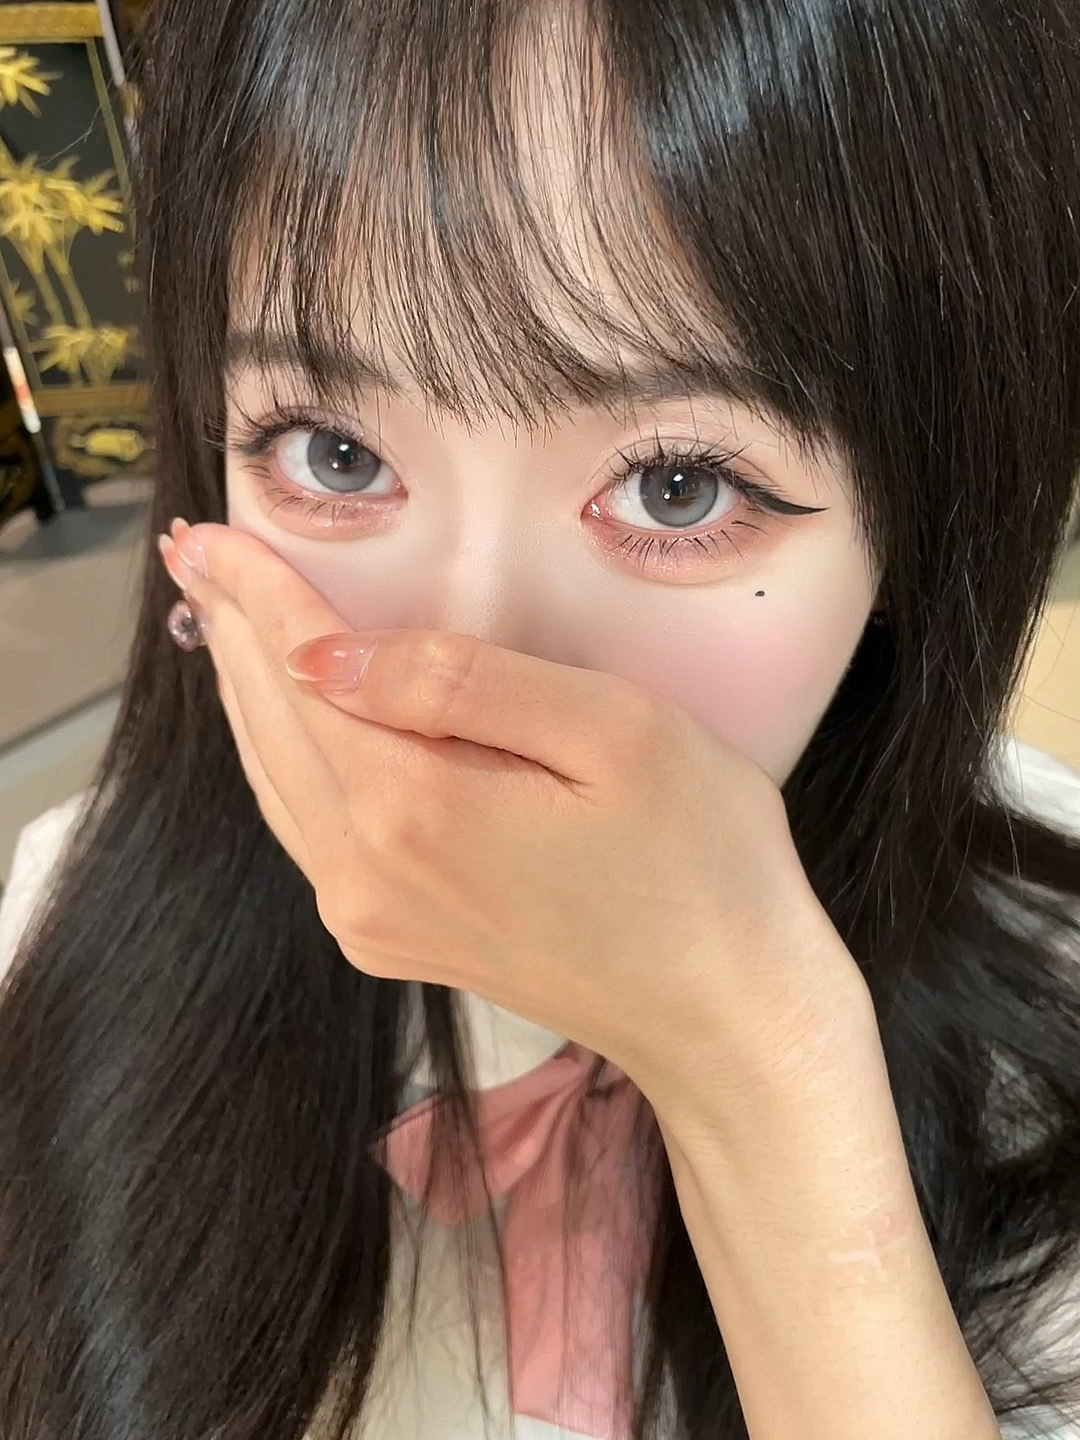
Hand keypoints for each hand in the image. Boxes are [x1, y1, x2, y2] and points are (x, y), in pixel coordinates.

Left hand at [158, 519, 870, 1117]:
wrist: (722, 1013)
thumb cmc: (698, 862)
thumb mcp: (612, 733)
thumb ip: (466, 683)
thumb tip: (332, 653)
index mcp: (414, 808)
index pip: (306, 669)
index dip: (260, 593)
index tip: (211, 535)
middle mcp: (366, 873)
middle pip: (273, 725)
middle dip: (235, 632)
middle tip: (195, 557)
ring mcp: (371, 918)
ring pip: (276, 781)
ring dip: (246, 694)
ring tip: (223, 620)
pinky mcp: (391, 939)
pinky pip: (305, 831)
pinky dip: (277, 761)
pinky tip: (279, 725)